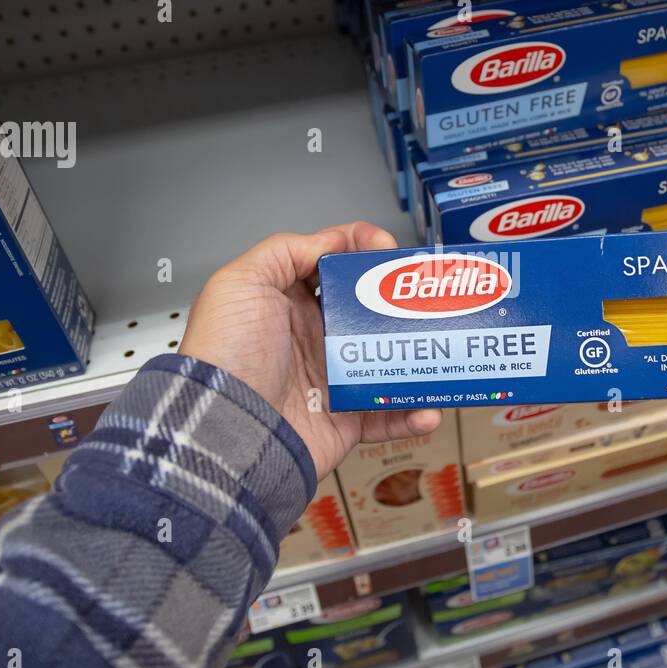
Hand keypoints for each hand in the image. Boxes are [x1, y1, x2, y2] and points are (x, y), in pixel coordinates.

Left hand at [178, 222, 441, 476]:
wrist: (227, 426)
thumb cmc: (227, 354)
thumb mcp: (241, 282)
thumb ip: (285, 251)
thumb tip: (331, 241)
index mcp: (288, 303)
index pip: (333, 265)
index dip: (363, 249)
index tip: (387, 248)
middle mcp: (312, 339)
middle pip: (370, 311)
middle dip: (403, 301)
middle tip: (428, 296)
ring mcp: (332, 379)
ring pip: (388, 362)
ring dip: (417, 357)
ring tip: (440, 349)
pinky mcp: (346, 420)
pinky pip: (389, 416)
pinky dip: (414, 414)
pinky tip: (429, 406)